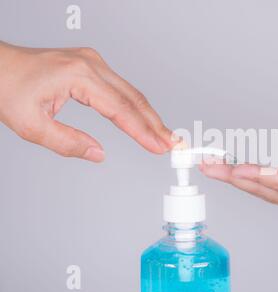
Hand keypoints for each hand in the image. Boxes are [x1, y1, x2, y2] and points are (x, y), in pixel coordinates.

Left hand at [0, 42, 173, 161]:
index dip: (143, 131)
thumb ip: (68, 143)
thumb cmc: (7, 87)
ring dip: (149, 115)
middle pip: (134, 98)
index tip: (159, 146)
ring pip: (131, 92)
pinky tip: (144, 117)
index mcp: (79, 75)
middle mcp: (91, 65)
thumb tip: (98, 153)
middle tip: (172, 144)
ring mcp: (93, 63)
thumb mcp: (32, 125)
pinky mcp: (91, 66)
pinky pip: (121, 88)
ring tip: (163, 135)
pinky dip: (136, 106)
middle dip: (155, 124)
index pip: (121, 109)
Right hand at [201, 141, 277, 250]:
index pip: (262, 183)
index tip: (219, 165)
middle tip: (205, 166)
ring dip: (237, 177)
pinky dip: (261, 176)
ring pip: (264, 187)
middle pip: (256, 187)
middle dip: (228, 177)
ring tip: (216, 168)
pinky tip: (244, 170)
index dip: (238, 175)